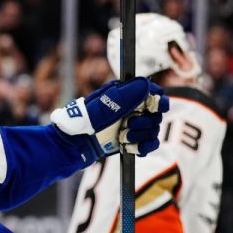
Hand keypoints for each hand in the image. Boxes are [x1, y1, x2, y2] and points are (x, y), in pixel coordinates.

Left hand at [51, 77, 169, 161]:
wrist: (74, 144)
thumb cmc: (84, 121)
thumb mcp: (103, 106)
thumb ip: (125, 96)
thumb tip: (146, 84)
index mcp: (126, 94)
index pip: (154, 92)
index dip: (159, 100)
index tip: (156, 107)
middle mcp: (132, 108)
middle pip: (157, 114)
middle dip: (144, 122)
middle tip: (127, 125)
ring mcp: (132, 124)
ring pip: (154, 130)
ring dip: (140, 136)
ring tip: (123, 138)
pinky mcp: (132, 140)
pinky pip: (150, 143)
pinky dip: (144, 147)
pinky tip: (132, 148)